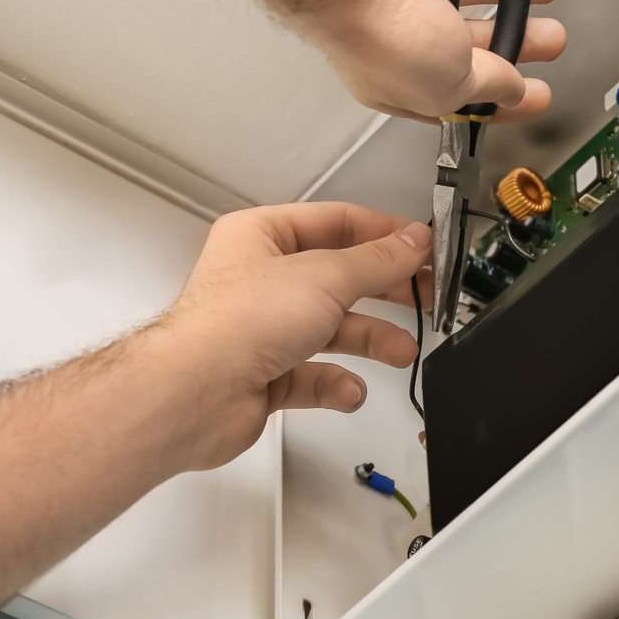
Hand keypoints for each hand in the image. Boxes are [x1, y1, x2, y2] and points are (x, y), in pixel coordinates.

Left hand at [152, 202, 431, 470]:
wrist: (195, 395)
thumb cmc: (237, 324)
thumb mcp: (325, 277)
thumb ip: (376, 261)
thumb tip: (412, 243)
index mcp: (261, 237)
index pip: (334, 223)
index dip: (383, 233)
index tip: (423, 247)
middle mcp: (259, 280)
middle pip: (337, 276)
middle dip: (383, 290)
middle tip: (424, 297)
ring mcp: (260, 329)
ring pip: (328, 329)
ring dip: (369, 340)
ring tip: (402, 352)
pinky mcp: (262, 375)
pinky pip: (311, 375)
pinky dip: (334, 384)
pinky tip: (348, 389)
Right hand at [299, 0, 568, 123]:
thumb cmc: (385, 33)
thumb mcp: (448, 84)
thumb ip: (486, 87)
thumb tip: (511, 91)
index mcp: (397, 73)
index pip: (454, 92)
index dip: (497, 96)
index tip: (534, 95)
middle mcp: (399, 22)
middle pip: (468, 35)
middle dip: (514, 38)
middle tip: (552, 39)